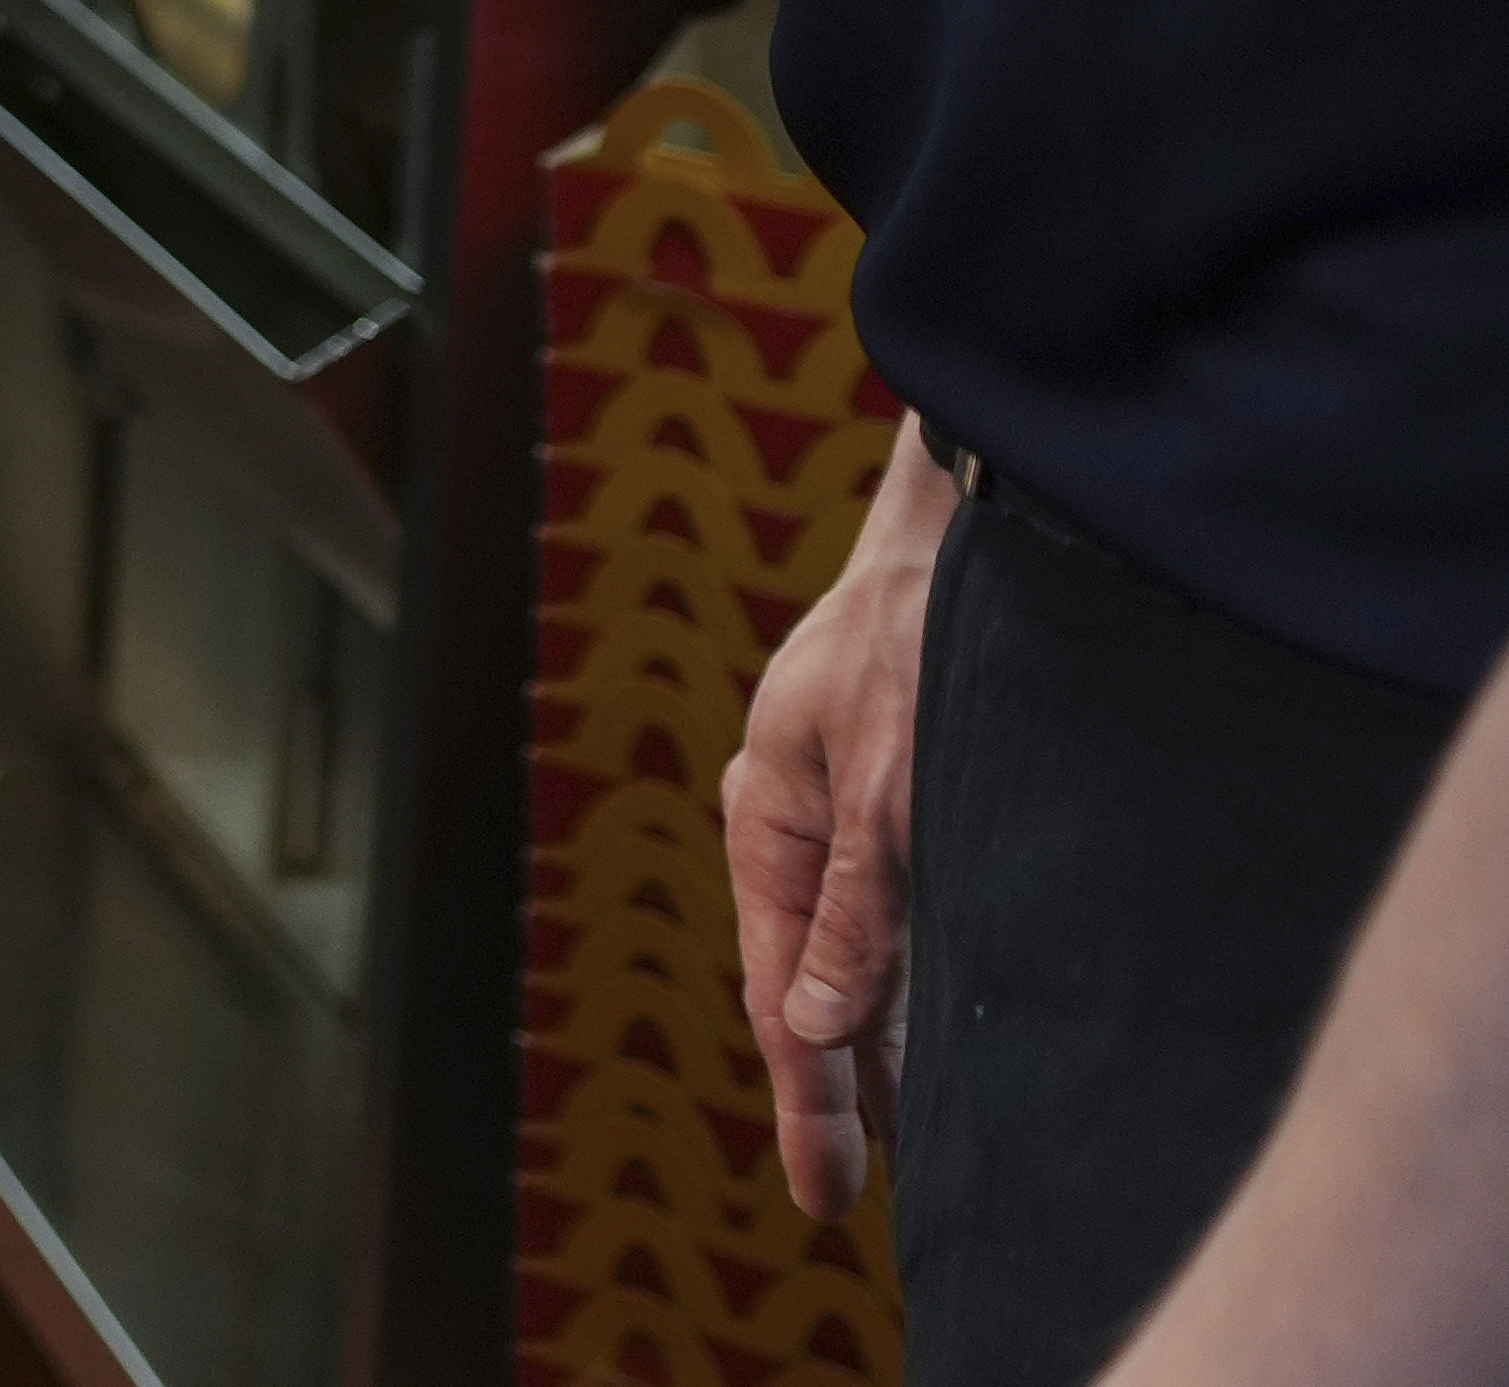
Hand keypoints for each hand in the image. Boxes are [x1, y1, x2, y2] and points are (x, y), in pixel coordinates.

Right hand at [728, 426, 959, 1216]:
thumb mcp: (889, 779)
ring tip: (904, 1138)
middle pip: (811, 985)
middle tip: (855, 1195)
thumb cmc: (916, 638)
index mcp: (767, 822)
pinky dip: (906, 984)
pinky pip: (892, 917)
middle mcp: (798, 828)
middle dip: (835, 1088)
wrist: (961, 531)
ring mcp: (843, 814)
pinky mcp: (893, 798)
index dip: (808, 1101)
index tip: (825, 1196)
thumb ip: (858, 905)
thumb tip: (821, 1022)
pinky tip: (932, 1029)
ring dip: (878, 1043)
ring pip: (855, 956)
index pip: (783, 994)